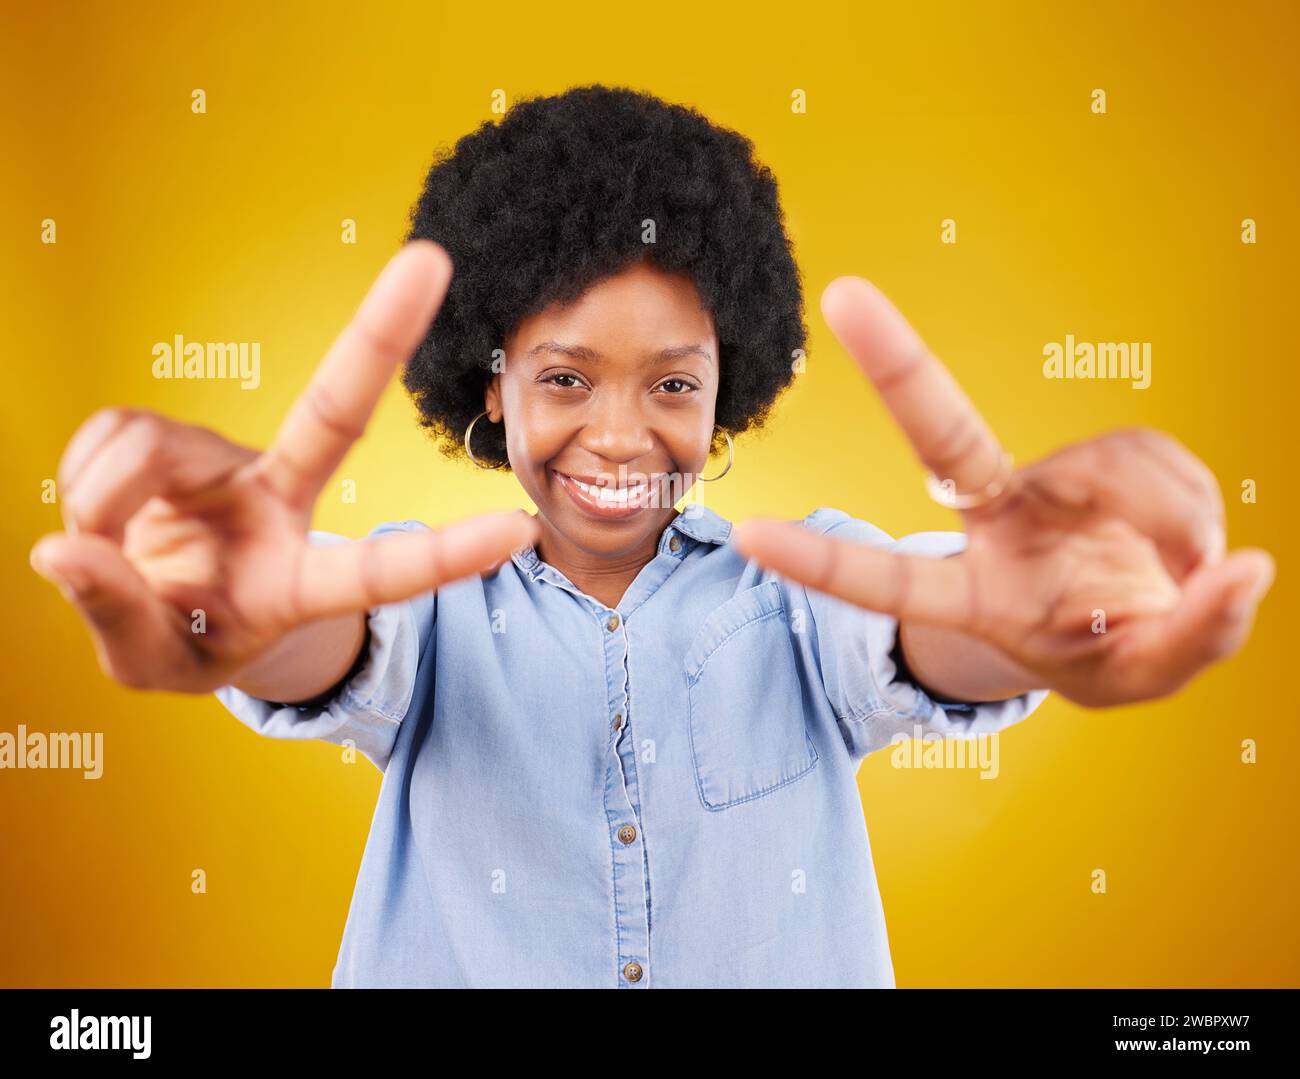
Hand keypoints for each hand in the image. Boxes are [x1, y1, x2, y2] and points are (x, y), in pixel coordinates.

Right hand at [30, 241, 537, 693]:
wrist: (157, 611)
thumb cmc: (182, 641)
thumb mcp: (152, 663)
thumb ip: (117, 615)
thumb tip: (65, 547)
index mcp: (299, 580)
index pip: (377, 570)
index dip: (443, 555)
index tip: (517, 531)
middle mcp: (279, 504)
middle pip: (334, 412)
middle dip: (379, 334)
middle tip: (432, 259)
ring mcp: (229, 463)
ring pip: (149, 446)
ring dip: (100, 501)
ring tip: (106, 549)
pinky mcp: (175, 436)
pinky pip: (110, 433)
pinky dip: (81, 479)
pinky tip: (102, 512)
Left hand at [731, 277, 1273, 706]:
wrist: (1139, 618)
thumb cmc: (1108, 651)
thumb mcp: (1139, 677)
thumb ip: (1192, 637)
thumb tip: (1241, 568)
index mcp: (977, 593)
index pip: (891, 580)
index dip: (827, 562)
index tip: (753, 535)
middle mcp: (996, 522)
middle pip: (944, 435)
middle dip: (898, 365)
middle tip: (844, 297)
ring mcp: (1046, 481)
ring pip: (1114, 465)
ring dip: (1172, 520)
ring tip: (1183, 573)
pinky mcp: (1101, 456)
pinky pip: (1158, 455)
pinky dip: (1190, 503)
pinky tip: (1184, 539)